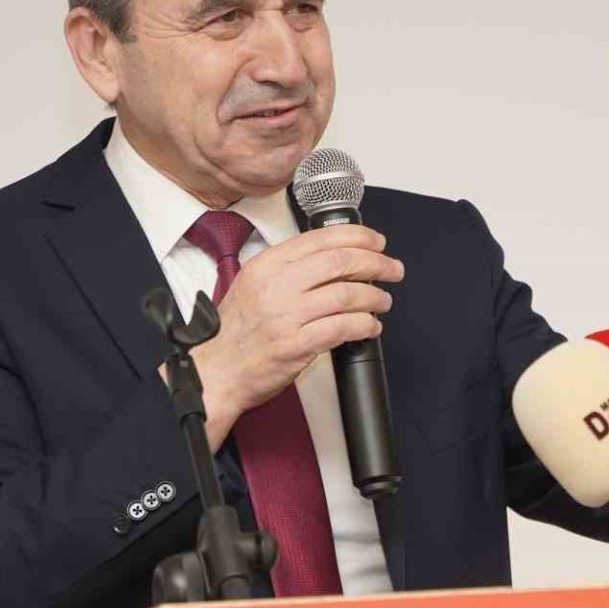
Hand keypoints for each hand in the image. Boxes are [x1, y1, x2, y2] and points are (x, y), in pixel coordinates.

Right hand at [162, 224, 403, 447]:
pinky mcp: (297, 344)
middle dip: (376, 263)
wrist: (217, 370)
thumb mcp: (253, 283)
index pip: (322, 239)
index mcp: (269, 264)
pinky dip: (365, 325)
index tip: (377, 243)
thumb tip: (334, 258)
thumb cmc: (236, 331)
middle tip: (392, 269)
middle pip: (342, 262)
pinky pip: (344, 328)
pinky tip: (371, 326)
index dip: (359, 237)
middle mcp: (278, 285)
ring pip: (348, 295)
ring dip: (375, 297)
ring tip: (383, 301)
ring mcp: (288, 315)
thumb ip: (289, 268)